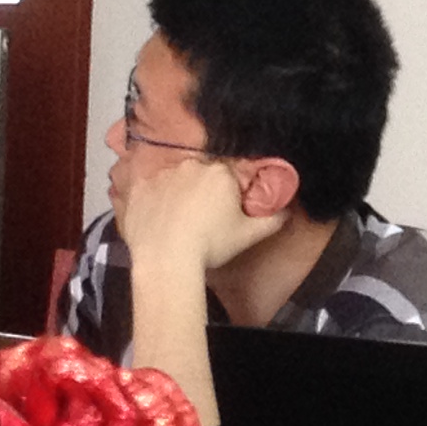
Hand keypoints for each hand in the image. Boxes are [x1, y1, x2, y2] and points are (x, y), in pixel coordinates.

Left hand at [115, 154, 275, 280]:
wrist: (167, 260)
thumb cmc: (210, 245)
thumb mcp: (248, 235)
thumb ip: (272, 219)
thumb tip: (287, 210)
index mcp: (221, 172)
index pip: (230, 172)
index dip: (229, 190)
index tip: (225, 207)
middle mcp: (191, 165)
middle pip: (202, 172)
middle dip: (203, 188)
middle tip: (202, 214)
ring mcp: (162, 174)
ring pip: (175, 178)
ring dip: (178, 191)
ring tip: (177, 218)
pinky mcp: (139, 187)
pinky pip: (149, 187)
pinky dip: (153, 198)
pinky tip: (157, 216)